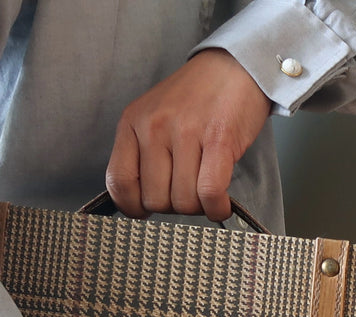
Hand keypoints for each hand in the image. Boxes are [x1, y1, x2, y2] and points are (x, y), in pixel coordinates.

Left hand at [105, 49, 271, 220]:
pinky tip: (221, 204)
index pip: (119, 182)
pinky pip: (209, 192)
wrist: (236, 66)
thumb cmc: (200, 97)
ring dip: (199, 208)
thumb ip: (144, 152)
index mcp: (132, 122)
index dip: (133, 207)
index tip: (147, 210)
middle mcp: (154, 127)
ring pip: (183, 200)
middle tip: (190, 194)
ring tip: (209, 194)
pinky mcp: (218, 140)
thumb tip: (144, 199)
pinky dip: (216, 208)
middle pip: (155, 199)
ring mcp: (185, 133)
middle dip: (175, 206)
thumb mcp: (156, 116)